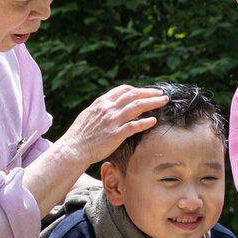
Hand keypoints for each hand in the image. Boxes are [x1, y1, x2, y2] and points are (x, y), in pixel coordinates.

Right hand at [55, 85, 169, 166]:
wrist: (73, 148)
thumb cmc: (80, 134)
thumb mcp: (88, 114)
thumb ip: (101, 109)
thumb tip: (111, 106)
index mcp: (102, 102)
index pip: (124, 90)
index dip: (138, 90)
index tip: (148, 92)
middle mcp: (108, 109)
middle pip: (134, 95)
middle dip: (150, 93)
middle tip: (162, 94)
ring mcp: (112, 121)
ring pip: (137, 107)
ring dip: (153, 102)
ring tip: (163, 101)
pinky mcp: (116, 134)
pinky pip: (134, 126)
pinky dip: (145, 122)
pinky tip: (154, 121)